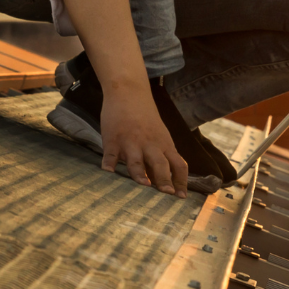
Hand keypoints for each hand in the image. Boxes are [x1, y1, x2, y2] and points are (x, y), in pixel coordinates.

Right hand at [100, 81, 187, 196]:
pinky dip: (109, 163)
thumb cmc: (145, 118)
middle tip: (166, 194)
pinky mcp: (113, 139)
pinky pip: (110, 153)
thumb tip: (164, 183)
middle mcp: (149, 145)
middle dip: (164, 180)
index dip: (181, 181)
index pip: (178, 165)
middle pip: (160, 164)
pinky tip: (108, 172)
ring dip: (139, 173)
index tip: (181, 197)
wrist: (128, 92)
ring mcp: (130, 142)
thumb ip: (160, 157)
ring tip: (143, 185)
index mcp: (164, 145)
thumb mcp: (159, 136)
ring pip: (136, 160)